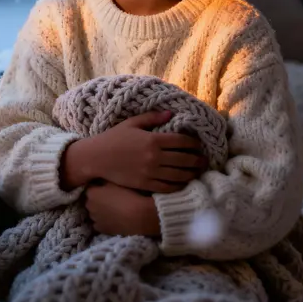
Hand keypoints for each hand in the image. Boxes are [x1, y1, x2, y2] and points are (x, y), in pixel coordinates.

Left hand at [84, 181, 160, 236]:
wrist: (139, 215)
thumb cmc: (128, 194)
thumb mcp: (116, 179)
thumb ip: (105, 178)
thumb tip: (100, 177)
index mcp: (91, 192)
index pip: (90, 186)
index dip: (98, 185)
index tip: (106, 185)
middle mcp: (89, 206)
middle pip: (91, 199)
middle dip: (97, 197)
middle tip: (110, 196)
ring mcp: (94, 219)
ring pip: (94, 212)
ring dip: (99, 209)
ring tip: (112, 208)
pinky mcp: (101, 229)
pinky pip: (99, 223)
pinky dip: (103, 220)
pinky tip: (112, 218)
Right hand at [90, 110, 207, 193]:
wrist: (97, 158)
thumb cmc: (114, 138)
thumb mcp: (132, 123)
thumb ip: (152, 118)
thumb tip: (170, 114)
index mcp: (153, 139)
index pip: (181, 141)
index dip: (193, 143)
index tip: (199, 145)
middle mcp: (154, 156)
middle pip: (184, 159)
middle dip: (197, 159)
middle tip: (205, 160)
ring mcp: (150, 172)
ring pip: (179, 174)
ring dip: (192, 173)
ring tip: (198, 172)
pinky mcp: (145, 184)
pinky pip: (168, 187)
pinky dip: (179, 186)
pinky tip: (184, 184)